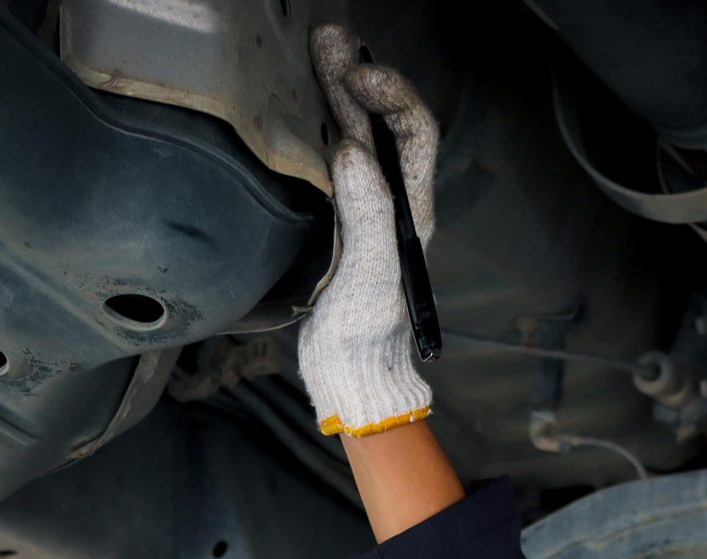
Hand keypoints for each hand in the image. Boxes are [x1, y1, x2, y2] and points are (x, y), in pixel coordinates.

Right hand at [300, 26, 436, 438]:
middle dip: (354, 77)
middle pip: (378, 124)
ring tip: (312, 52)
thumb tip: (349, 148)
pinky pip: (326, 159)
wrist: (348, 372)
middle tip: (325, 38)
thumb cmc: (365, 332)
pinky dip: (313, 124)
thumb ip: (365, 211)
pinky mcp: (332, 220)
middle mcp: (388, 200)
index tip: (359, 73)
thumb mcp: (370, 275)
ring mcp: (359, 208)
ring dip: (334, 91)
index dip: (391, 95)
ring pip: (352, 135)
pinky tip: (294, 105)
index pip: (412, 133)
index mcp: (408, 208)